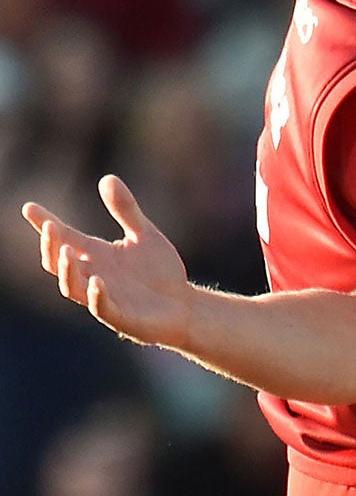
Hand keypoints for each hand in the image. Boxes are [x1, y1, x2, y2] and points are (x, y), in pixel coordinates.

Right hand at [22, 176, 191, 346]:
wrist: (184, 306)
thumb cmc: (160, 272)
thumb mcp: (145, 235)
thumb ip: (126, 210)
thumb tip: (107, 178)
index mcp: (95, 254)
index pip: (64, 237)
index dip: (45, 223)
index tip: (29, 208)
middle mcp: (93, 275)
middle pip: (58, 262)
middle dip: (51, 245)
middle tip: (49, 227)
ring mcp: (104, 297)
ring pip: (72, 287)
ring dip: (67, 270)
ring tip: (68, 251)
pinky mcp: (121, 317)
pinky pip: (102, 308)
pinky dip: (97, 295)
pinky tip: (98, 281)